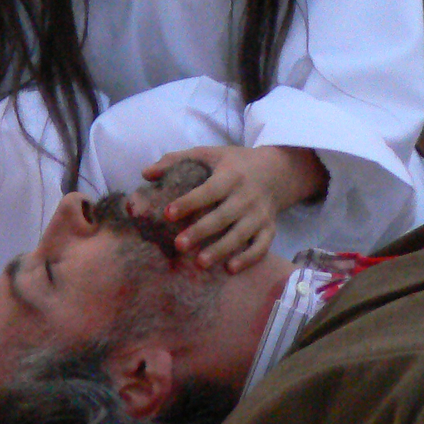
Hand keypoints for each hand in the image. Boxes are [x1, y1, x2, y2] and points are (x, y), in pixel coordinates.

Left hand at [138, 144, 326, 272]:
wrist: (277, 170)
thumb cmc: (234, 164)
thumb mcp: (209, 154)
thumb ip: (176, 160)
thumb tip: (145, 173)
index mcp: (230, 176)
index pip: (208, 191)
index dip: (189, 202)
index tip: (168, 214)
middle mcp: (247, 196)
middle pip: (223, 216)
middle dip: (201, 231)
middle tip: (178, 245)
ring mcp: (259, 214)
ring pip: (240, 235)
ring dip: (221, 249)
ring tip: (199, 263)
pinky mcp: (269, 228)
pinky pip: (261, 246)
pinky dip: (248, 259)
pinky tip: (230, 269)